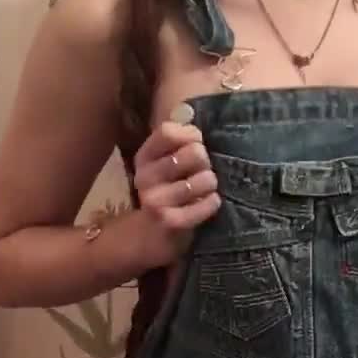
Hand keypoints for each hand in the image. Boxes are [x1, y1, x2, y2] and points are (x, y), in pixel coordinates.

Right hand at [133, 120, 220, 259]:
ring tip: (205, 189)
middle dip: (206, 162)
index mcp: (144, 157)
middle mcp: (145, 177)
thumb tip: (193, 121)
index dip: (191, 135)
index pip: (169, 130)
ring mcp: (156, 200)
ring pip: (205, 179)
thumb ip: (178, 142)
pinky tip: (208, 203)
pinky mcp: (171, 222)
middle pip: (194, 152)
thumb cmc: (167, 192)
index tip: (195, 145)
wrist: (150, 237)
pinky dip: (213, 202)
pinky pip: (208, 203)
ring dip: (211, 183)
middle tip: (202, 171)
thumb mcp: (164, 165)